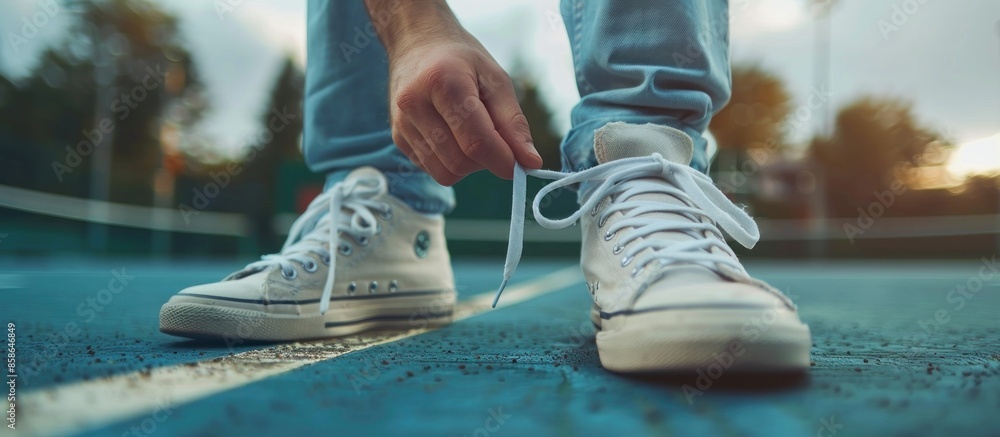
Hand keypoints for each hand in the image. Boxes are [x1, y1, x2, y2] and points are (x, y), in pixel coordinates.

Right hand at [386, 31, 541, 185]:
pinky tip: (453, 136)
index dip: (503, 161)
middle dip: (486, 162)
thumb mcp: (496, 79)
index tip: (520, 166)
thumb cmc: (462, 59)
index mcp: (443, 82)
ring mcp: (401, 123)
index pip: (476, 142)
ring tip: (473, 136)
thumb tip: (531, 163)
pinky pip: (432, 169)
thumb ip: (514, 123)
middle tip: (496, 142)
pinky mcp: (397, 138)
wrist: (416, 42)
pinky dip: (451, 163)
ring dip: (469, 166)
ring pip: (444, 172)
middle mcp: (414, 104)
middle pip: (459, 162)